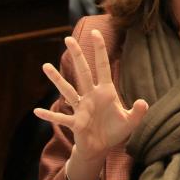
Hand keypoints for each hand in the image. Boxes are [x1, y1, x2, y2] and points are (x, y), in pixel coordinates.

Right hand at [34, 30, 147, 161]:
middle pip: (83, 72)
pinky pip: (60, 118)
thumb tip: (142, 102)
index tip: (96, 33)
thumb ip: (137, 112)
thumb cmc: (115, 131)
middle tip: (68, 38)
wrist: (102, 147)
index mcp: (106, 92)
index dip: (100, 50)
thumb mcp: (130, 122)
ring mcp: (81, 108)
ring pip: (67, 90)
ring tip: (45, 66)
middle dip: (77, 56)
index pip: (103, 67)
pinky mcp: (75, 122)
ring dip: (57, 79)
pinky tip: (37, 111)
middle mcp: (91, 96)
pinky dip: (50, 115)